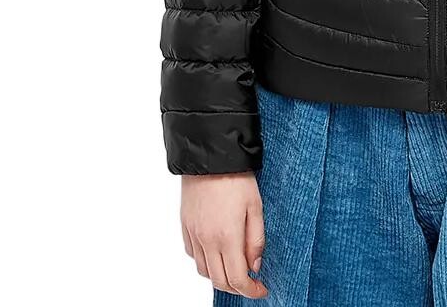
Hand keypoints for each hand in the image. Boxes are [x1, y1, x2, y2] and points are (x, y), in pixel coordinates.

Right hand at [180, 173, 267, 298]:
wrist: (210, 156)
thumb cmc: (236, 178)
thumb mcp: (256, 206)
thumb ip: (256, 240)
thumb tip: (254, 266)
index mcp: (227, 238)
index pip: (237, 279)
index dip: (250, 291)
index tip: (261, 290)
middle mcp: (207, 241)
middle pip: (219, 280)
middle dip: (236, 287)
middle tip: (251, 282)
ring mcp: (193, 234)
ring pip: (204, 271)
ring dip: (220, 276)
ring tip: (235, 267)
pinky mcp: (185, 226)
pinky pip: (193, 255)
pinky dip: (206, 261)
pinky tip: (217, 251)